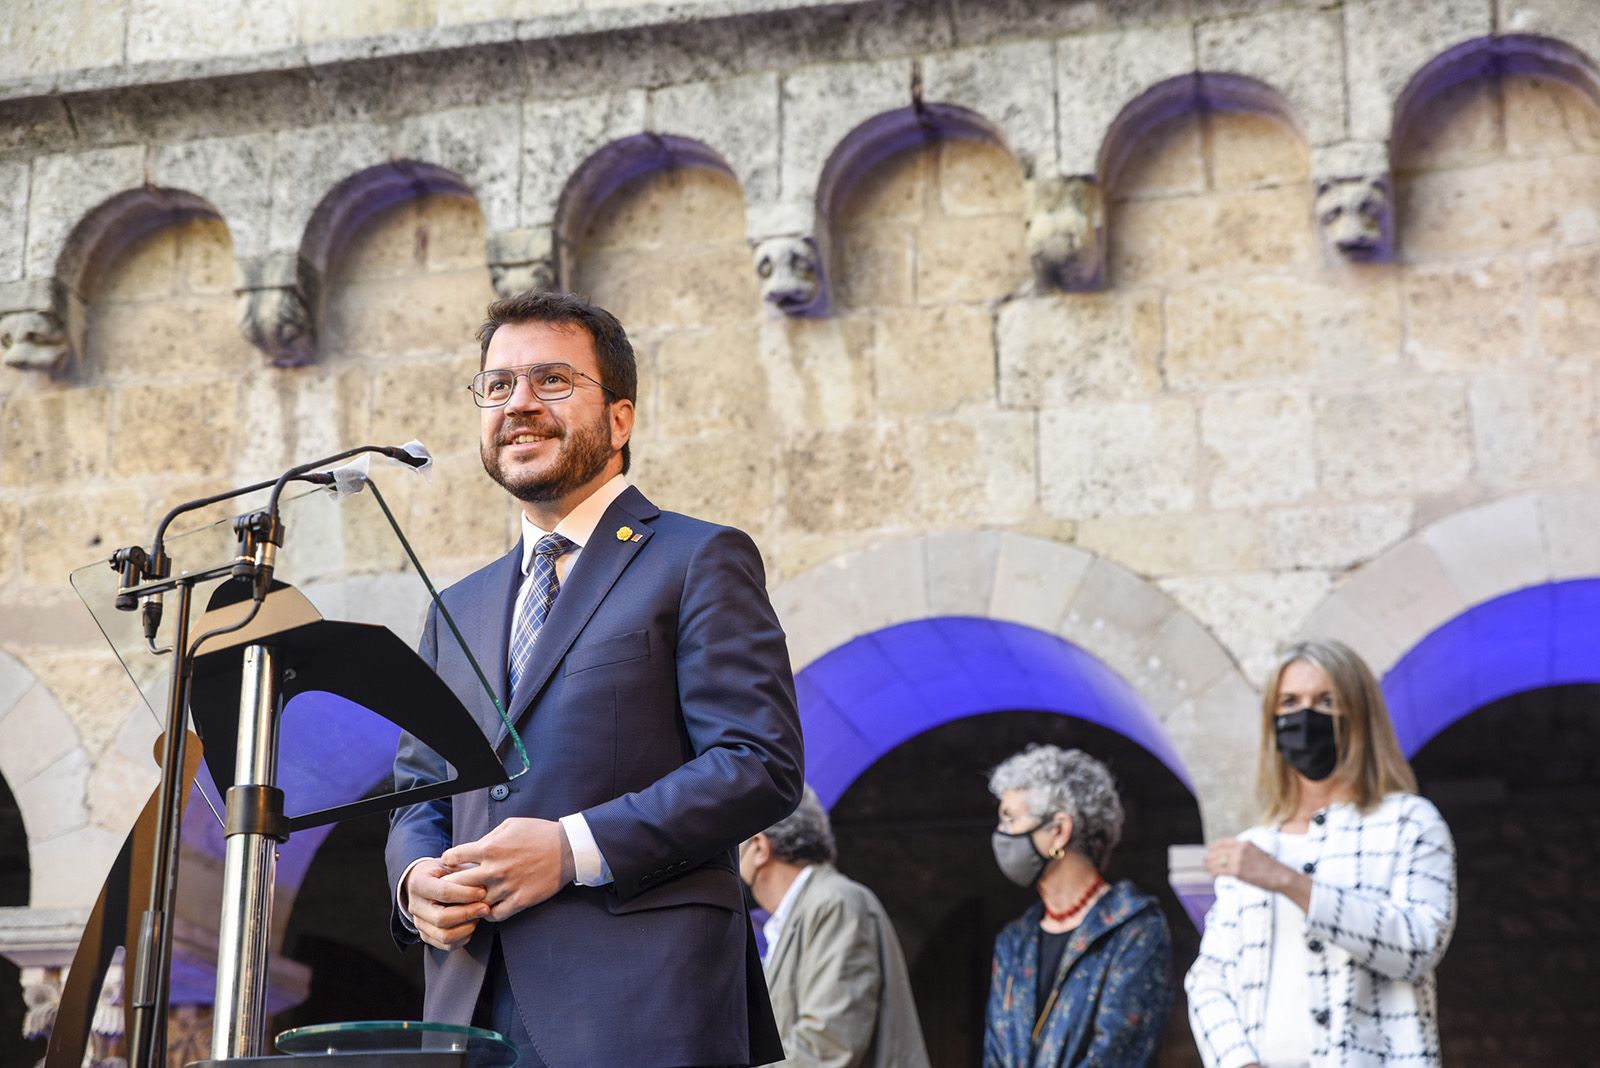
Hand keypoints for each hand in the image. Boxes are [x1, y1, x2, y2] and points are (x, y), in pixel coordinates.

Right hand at [404, 858, 490, 950]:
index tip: (482, 892)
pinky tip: (472, 925)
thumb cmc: (442, 872)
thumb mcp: (450, 864)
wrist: (426, 881)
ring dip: (467, 927)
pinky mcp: (426, 935)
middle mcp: (415, 906)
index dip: (466, 894)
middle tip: (485, 908)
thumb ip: (463, 872)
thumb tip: (484, 883)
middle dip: (468, 914)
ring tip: (478, 916)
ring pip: (444, 935)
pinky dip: (464, 938)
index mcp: (419, 884)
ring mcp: (419, 923)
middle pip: (441, 918)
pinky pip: (447, 945)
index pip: (443, 892)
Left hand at [440, 817, 574, 921]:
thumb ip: (488, 837)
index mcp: (489, 848)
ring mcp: (506, 887)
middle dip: (449, 887)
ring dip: (469, 904)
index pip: (452, 857)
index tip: (451, 865)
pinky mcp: (520, 901)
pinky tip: (489, 909)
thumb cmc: (539, 833)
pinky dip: (488, 914)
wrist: (567, 849)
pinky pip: (495, 915)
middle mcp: (494, 869)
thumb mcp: (510, 825)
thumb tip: (473, 849)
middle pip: (456, 885)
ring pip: (474, 904)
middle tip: (450, 890)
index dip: (448, 861)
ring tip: (469, 902)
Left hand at [1205, 838, 1290, 891]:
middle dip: (1209, 857)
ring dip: (1210, 866)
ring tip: (1208, 870)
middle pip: (1217, 851)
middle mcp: (1240, 849)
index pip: (1222, 842)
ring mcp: (1238, 860)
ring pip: (1216, 861)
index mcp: (1245, 843)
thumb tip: (1230, 857)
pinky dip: (1214, 873)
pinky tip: (1213, 876)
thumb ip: (1244, 852)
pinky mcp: (1238, 871)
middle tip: (1205, 862)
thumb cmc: (1271, 868)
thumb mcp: (1256, 852)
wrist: (1281, 876)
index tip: (1210, 851)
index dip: (1213, 847)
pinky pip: (1219, 871)